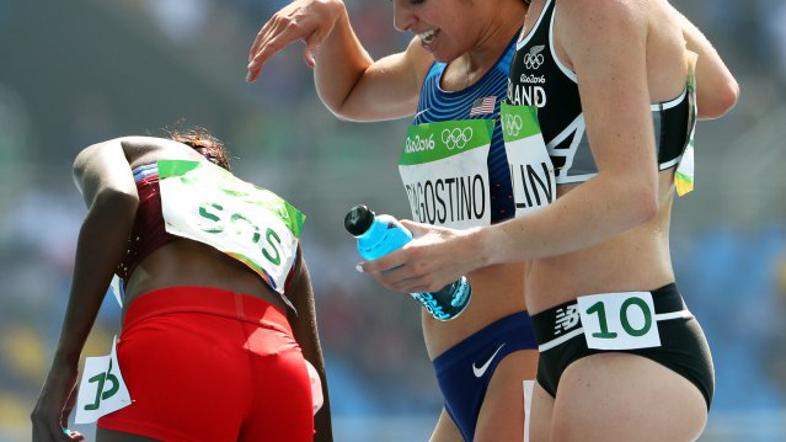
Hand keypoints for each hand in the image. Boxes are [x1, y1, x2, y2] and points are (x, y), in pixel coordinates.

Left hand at [32, 363, 84, 441]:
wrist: (65, 366)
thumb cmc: (67, 383)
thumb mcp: (64, 405)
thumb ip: (61, 420)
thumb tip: (65, 433)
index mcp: (37, 417)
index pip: (41, 438)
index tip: (74, 439)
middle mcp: (36, 418)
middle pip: (44, 441)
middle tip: (79, 439)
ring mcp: (41, 416)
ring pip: (51, 441)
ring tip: (80, 438)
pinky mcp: (50, 413)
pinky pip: (58, 435)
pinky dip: (70, 439)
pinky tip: (80, 436)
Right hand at [247, 0, 344, 81]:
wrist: (321, 2)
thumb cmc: (323, 21)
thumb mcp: (321, 35)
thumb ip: (313, 49)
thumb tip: (311, 65)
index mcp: (294, 28)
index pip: (274, 45)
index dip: (262, 57)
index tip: (253, 67)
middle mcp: (283, 22)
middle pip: (265, 45)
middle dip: (256, 62)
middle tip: (250, 78)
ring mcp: (278, 19)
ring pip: (262, 39)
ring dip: (254, 55)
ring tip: (251, 72)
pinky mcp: (276, 18)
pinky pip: (263, 33)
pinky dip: (257, 45)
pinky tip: (254, 56)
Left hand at [358, 220, 483, 293]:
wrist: (471, 250)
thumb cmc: (448, 237)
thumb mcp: (425, 228)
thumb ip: (407, 226)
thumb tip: (394, 225)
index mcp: (412, 252)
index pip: (382, 263)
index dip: (368, 266)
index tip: (360, 266)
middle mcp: (416, 269)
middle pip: (387, 279)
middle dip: (375, 276)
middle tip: (371, 270)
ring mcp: (425, 280)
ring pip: (397, 287)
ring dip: (386, 282)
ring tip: (383, 276)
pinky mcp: (432, 287)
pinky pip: (410, 290)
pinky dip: (400, 286)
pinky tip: (398, 280)